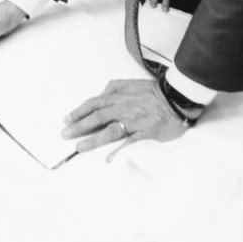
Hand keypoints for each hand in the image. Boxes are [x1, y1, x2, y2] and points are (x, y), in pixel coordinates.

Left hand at [62, 79, 188, 160]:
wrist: (177, 98)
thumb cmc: (155, 92)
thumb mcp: (132, 83)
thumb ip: (115, 87)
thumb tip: (102, 93)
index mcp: (120, 97)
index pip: (94, 104)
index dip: (79, 112)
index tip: (67, 119)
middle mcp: (124, 108)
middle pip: (97, 118)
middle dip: (79, 127)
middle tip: (65, 135)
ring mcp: (134, 121)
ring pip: (110, 131)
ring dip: (93, 140)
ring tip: (80, 147)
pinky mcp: (146, 132)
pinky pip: (130, 142)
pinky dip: (119, 150)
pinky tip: (109, 159)